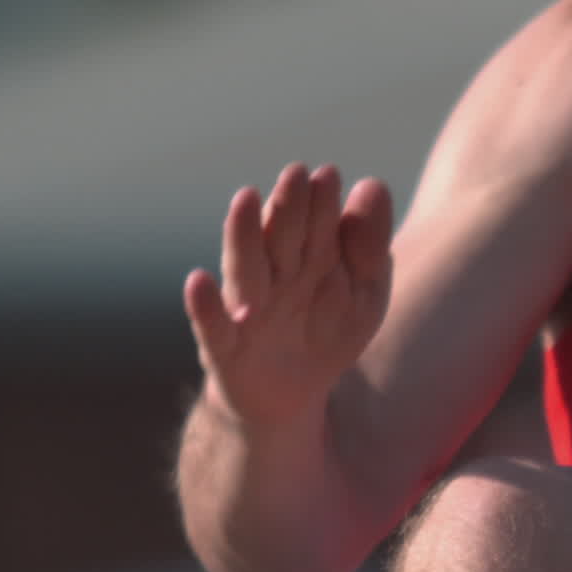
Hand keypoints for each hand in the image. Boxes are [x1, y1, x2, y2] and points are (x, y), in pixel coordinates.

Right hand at [186, 163, 395, 432]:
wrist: (289, 398)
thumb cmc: (327, 335)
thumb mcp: (364, 294)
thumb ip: (370, 246)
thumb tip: (373, 184)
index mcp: (306, 259)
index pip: (314, 225)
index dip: (321, 202)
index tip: (328, 175)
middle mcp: (272, 277)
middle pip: (280, 239)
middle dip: (288, 207)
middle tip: (296, 173)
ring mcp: (246, 310)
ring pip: (245, 270)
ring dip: (243, 235)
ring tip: (246, 199)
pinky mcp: (224, 349)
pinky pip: (212, 326)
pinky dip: (204, 307)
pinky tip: (198, 281)